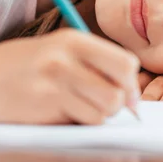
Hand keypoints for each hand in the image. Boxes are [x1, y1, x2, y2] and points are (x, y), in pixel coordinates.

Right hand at [0, 29, 140, 124]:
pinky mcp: (44, 104)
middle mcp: (66, 58)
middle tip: (106, 105)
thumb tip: (134, 98)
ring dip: (100, 114)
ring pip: (106, 109)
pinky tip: (64, 113)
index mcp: (75, 40)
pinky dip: (82, 122)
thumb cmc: (28, 67)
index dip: (132, 84)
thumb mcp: (62, 52)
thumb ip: (97, 66)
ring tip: (80, 107)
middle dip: (120, 103)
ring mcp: (54, 81)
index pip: (126, 63)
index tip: (127, 94)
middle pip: (120, 90)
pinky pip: (85, 120)